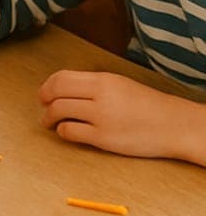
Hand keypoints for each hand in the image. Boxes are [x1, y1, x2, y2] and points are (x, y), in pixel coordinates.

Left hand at [38, 69, 205, 161]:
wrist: (172, 124)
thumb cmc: (146, 105)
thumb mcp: (119, 84)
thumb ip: (93, 85)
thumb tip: (65, 89)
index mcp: (102, 79)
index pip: (62, 77)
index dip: (48, 85)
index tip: (45, 93)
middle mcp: (99, 95)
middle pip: (56, 92)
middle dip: (44, 100)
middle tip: (43, 107)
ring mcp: (100, 117)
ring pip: (59, 111)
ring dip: (48, 118)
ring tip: (49, 122)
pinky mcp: (103, 138)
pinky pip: (71, 132)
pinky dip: (62, 131)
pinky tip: (66, 132)